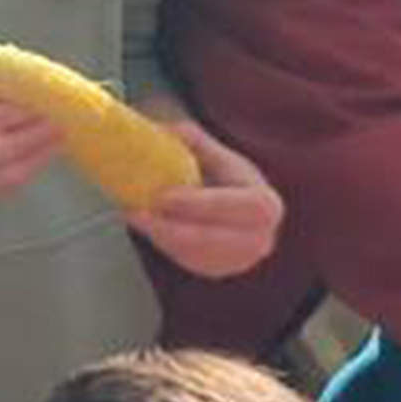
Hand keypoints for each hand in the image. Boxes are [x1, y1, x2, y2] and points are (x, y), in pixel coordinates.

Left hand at [130, 120, 282, 280]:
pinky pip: (188, 262)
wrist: (240, 214)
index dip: (199, 203)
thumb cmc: (227, 180)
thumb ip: (194, 140)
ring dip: (160, 237)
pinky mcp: (221, 271)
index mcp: (265, 205)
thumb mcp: (217, 154)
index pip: (234, 206)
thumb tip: (166, 130)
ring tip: (135, 216)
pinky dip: (164, 245)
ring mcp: (241, 261)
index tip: (165, 196)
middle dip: (169, 227)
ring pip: (194, 254)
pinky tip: (149, 227)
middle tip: (136, 212)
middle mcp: (259, 239)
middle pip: (209, 238)